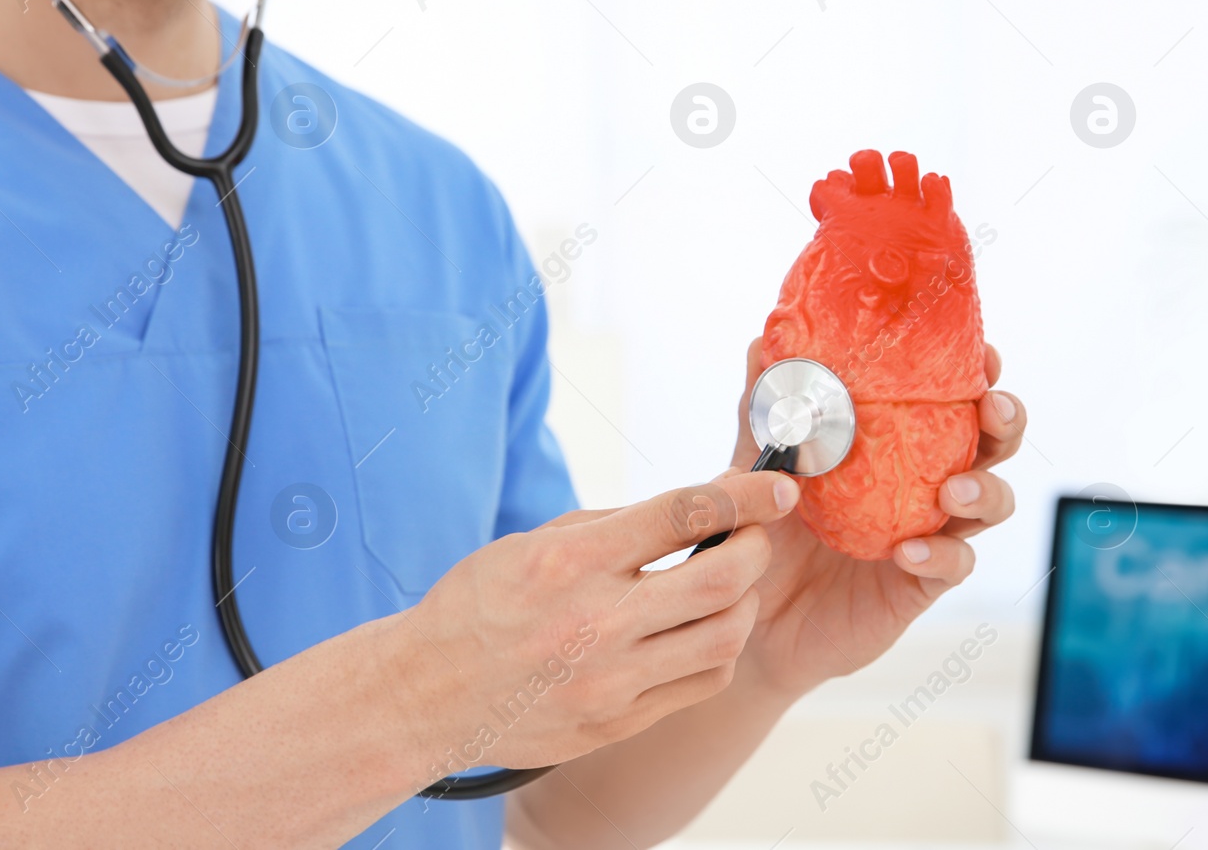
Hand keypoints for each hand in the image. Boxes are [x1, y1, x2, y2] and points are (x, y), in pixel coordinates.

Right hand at [406, 469, 802, 773]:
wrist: (429, 693)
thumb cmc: (478, 605)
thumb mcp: (533, 542)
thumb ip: (614, 527)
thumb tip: (695, 508)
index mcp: (572, 561)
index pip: (683, 515)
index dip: (745, 495)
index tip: (778, 486)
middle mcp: (597, 622)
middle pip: (722, 580)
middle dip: (758, 549)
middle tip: (758, 537)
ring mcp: (611, 680)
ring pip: (725, 638)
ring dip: (744, 604)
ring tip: (730, 588)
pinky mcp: (618, 720)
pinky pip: (700, 682)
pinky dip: (716, 649)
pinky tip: (702, 631)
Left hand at [721, 337, 1023, 697]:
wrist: (748, 613)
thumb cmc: (763, 531)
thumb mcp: (755, 466)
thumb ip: (761, 411)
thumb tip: (761, 342)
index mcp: (893, 444)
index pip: (950, 401)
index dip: (977, 376)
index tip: (983, 355)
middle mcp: (920, 484)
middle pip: (990, 445)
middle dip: (1004, 421)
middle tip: (992, 408)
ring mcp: (927, 533)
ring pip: (990, 505)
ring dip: (984, 489)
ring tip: (953, 489)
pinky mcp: (918, 584)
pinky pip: (952, 566)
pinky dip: (940, 554)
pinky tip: (910, 550)